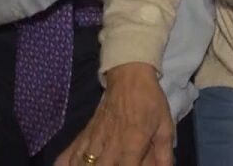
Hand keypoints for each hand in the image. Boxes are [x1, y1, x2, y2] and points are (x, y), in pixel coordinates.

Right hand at [56, 64, 172, 165]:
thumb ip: (164, 154)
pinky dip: (66, 161)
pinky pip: (71, 152)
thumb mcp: (165, 126)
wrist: (129, 74)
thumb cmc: (150, 101)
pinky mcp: (85, 132)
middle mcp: (110, 144)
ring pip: (81, 163)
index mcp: (132, 143)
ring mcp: (94, 138)